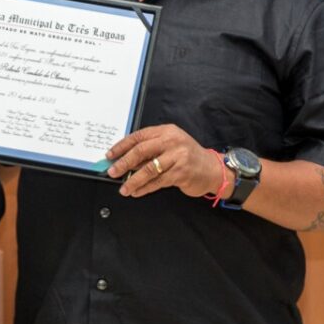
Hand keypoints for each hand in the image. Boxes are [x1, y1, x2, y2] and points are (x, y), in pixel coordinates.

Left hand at [106, 124, 220, 198]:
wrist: (213, 169)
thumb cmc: (188, 157)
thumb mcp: (171, 145)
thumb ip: (151, 148)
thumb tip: (126, 160)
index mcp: (166, 131)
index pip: (139, 136)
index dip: (122, 146)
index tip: (110, 155)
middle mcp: (172, 142)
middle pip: (141, 151)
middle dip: (124, 163)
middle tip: (112, 172)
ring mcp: (178, 157)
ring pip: (148, 169)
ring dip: (133, 180)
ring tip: (123, 188)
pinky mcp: (181, 173)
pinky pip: (157, 182)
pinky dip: (144, 188)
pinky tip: (136, 192)